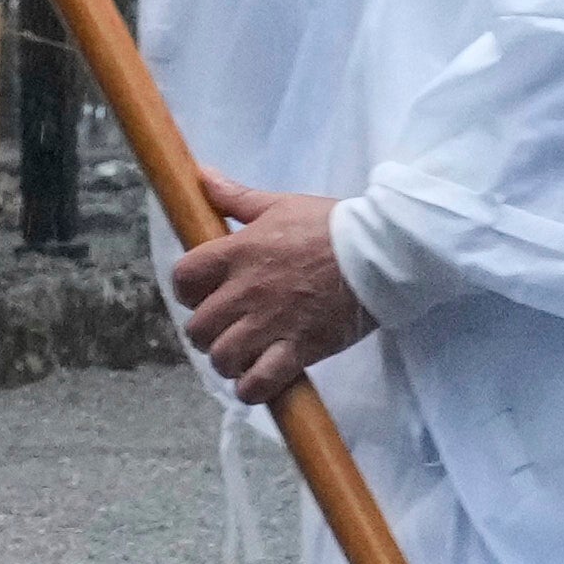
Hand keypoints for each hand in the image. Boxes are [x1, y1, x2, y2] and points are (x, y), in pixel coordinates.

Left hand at [167, 175, 371, 403]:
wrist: (379, 253)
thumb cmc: (329, 226)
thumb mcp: (279, 204)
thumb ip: (235, 196)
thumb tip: (201, 175)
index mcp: (237, 252)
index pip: (183, 278)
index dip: (186, 289)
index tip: (201, 292)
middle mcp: (245, 291)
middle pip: (198, 327)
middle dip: (206, 331)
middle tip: (225, 327)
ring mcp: (270, 324)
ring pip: (222, 357)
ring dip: (227, 360)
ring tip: (241, 354)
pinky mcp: (297, 350)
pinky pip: (258, 383)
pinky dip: (250, 388)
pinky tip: (255, 380)